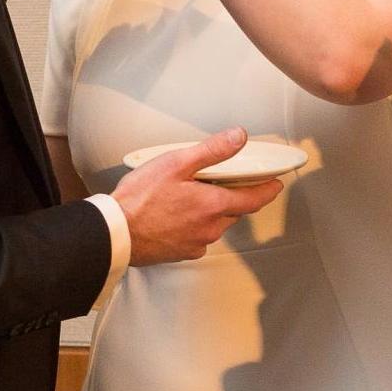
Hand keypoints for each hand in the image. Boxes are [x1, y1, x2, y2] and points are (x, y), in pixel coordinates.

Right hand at [111, 127, 284, 264]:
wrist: (115, 233)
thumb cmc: (141, 198)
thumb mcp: (177, 163)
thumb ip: (212, 150)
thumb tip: (239, 137)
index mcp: (214, 205)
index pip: (254, 199)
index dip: (267, 190)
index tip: (276, 184)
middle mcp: (211, 228)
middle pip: (234, 210)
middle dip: (235, 196)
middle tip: (224, 180)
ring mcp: (196, 243)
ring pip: (216, 223)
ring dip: (213, 210)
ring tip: (194, 194)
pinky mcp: (181, 253)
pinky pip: (198, 236)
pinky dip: (195, 223)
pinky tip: (178, 213)